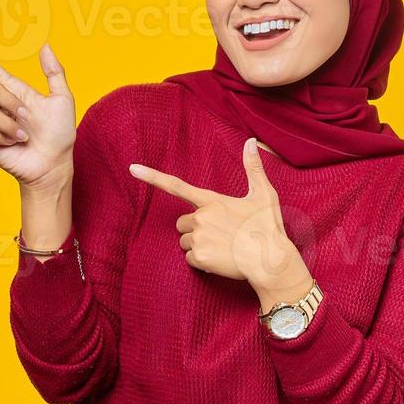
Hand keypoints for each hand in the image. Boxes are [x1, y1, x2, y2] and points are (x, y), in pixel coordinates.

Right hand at [0, 37, 76, 189]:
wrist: (53, 164)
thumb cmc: (59, 134)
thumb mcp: (62, 100)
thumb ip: (54, 73)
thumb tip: (45, 46)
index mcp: (15, 92)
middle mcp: (0, 106)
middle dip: (11, 103)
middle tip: (27, 119)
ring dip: (9, 125)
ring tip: (24, 137)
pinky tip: (11, 144)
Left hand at [130, 138, 312, 300]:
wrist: (271, 260)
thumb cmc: (268, 227)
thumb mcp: (263, 194)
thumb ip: (253, 168)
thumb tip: (251, 141)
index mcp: (212, 201)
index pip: (176, 186)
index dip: (152, 177)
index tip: (132, 169)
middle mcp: (201, 217)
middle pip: (182, 223)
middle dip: (194, 229)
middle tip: (220, 234)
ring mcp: (199, 237)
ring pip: (185, 242)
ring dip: (198, 246)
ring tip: (224, 247)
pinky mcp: (200, 256)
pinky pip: (191, 259)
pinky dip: (202, 262)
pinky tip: (221, 259)